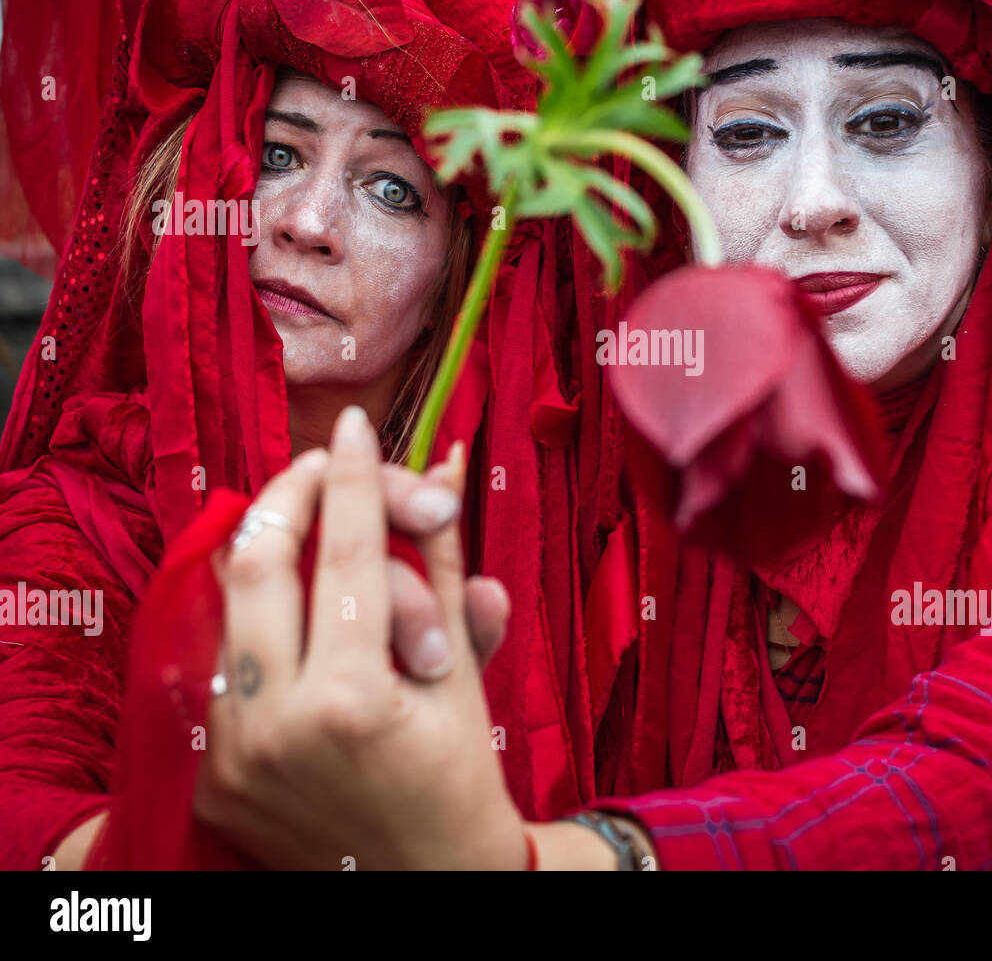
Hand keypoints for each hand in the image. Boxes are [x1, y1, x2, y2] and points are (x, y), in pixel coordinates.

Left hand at [194, 406, 526, 869]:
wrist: (423, 883)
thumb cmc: (459, 775)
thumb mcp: (461, 669)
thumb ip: (442, 564)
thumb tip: (443, 470)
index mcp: (354, 698)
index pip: (349, 554)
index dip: (355, 478)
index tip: (354, 427)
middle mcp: (278, 724)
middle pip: (256, 564)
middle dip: (287, 497)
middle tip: (317, 468)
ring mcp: (233, 754)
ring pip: (225, 609)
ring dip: (267, 557)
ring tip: (308, 532)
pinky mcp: (210, 774)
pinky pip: (221, 665)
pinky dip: (254, 622)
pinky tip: (289, 605)